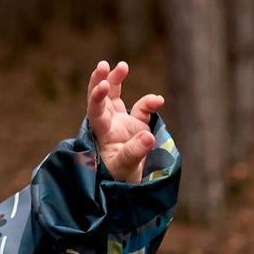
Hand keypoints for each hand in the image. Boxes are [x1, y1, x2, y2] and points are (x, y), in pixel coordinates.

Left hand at [86, 61, 163, 183]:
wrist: (126, 188)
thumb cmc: (118, 180)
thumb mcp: (125, 169)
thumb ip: (134, 153)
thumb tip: (147, 137)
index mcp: (101, 134)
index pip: (95, 112)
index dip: (96, 98)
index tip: (103, 86)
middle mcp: (108, 125)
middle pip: (101, 98)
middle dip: (101, 80)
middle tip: (103, 65)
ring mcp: (121, 124)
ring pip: (115, 97)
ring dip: (116, 80)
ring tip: (122, 65)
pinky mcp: (136, 126)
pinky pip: (142, 108)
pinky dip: (150, 102)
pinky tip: (159, 101)